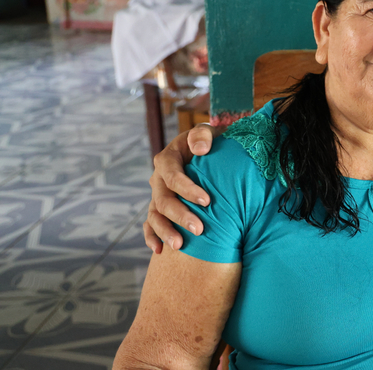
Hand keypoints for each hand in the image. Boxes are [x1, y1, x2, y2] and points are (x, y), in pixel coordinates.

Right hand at [144, 124, 218, 252]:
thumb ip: (203, 135)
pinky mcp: (159, 208)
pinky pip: (150, 224)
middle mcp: (159, 178)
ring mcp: (157, 194)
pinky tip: (159, 250)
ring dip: (165, 231)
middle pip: (163, 200)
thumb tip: (201, 148)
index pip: (173, 175)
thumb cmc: (211, 142)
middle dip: (180, 216)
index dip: (187, 189)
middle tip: (199, 230)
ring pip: (155, 215)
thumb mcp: (209, 131)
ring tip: (180, 246)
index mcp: (168, 159)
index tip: (207, 201)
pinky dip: (152, 236)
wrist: (210, 152)